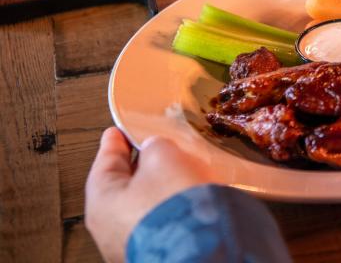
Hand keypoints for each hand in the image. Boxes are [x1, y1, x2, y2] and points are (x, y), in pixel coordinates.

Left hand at [85, 128, 212, 262]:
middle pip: (124, 185)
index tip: (115, 132)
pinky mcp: (155, 251)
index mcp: (100, 200)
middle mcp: (109, 227)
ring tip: (182, 174)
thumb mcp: (164, 157)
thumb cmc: (172, 206)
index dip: (114, 142)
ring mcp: (130, 242)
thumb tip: (156, 148)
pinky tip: (189, 199)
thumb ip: (154, 146)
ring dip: (160, 188)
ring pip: (144, 205)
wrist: (197, 248)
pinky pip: (161, 221)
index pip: (104, 162)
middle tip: (155, 148)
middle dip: (141, 166)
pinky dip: (171, 207)